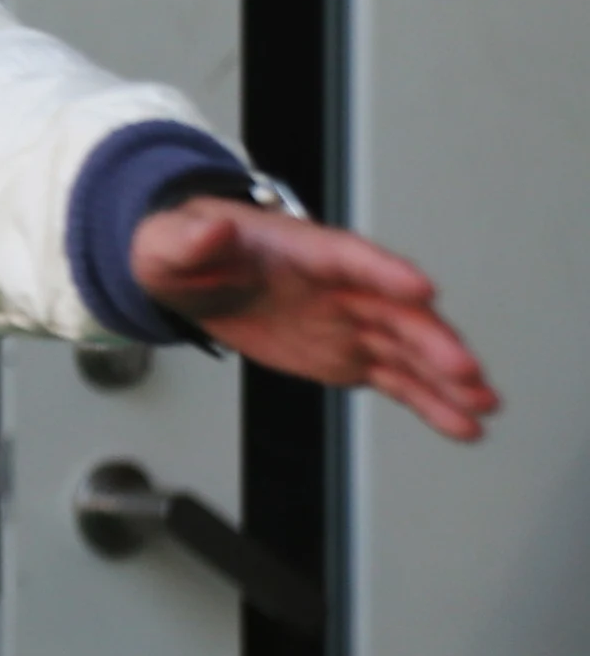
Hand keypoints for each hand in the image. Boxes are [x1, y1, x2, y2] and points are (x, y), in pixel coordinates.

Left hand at [131, 196, 499, 441]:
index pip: (352, 259)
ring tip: (485, 406)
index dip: (385, 273)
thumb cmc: (185, 251)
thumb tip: (211, 229)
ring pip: (406, 351)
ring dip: (446, 378)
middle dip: (431, 340)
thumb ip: (190, 240)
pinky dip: (429, 402)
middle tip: (465, 370)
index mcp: (305, 251)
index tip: (421, 288)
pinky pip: (395, 379)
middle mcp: (341, 286)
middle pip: (395, 311)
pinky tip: (463, 426)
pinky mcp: (348, 356)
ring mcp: (350, 323)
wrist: (189, 275)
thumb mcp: (169, 242)